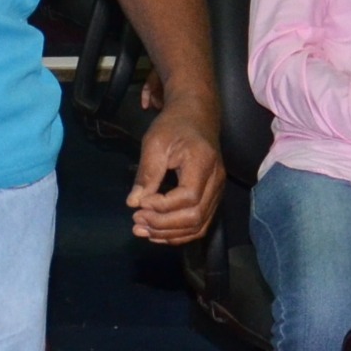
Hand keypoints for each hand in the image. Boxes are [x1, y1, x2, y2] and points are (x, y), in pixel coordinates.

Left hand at [126, 98, 224, 246]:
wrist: (196, 116)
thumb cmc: (173, 125)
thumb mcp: (155, 143)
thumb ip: (146, 174)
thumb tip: (134, 203)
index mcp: (203, 163)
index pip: (188, 197)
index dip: (162, 207)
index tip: (139, 204)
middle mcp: (216, 180)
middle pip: (195, 217)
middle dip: (163, 225)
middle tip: (136, 222)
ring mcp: (217, 191)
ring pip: (198, 225)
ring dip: (169, 234)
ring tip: (143, 230)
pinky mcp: (213, 197)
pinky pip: (200, 224)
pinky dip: (179, 233)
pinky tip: (158, 232)